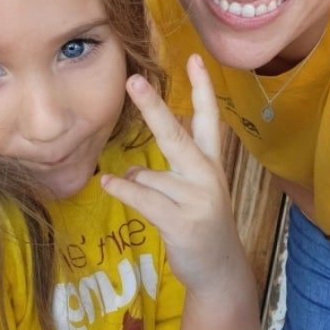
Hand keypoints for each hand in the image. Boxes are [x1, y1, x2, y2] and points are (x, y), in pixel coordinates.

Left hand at [101, 54, 247, 300]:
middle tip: (132, 80)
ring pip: (150, 177)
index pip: (208, 119)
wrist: (220, 272)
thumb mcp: (194, 192)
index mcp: (212, 164)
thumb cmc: (201, 226)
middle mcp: (208, 177)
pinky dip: (123, 189)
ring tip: (144, 198)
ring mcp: (198, 200)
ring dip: (136, 185)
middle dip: (153, 107)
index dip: (202, 88)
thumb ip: (169, 172)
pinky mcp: (184, 223)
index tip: (194, 57)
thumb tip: (132, 169)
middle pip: (176, 135)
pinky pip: (143, 198)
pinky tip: (109, 183)